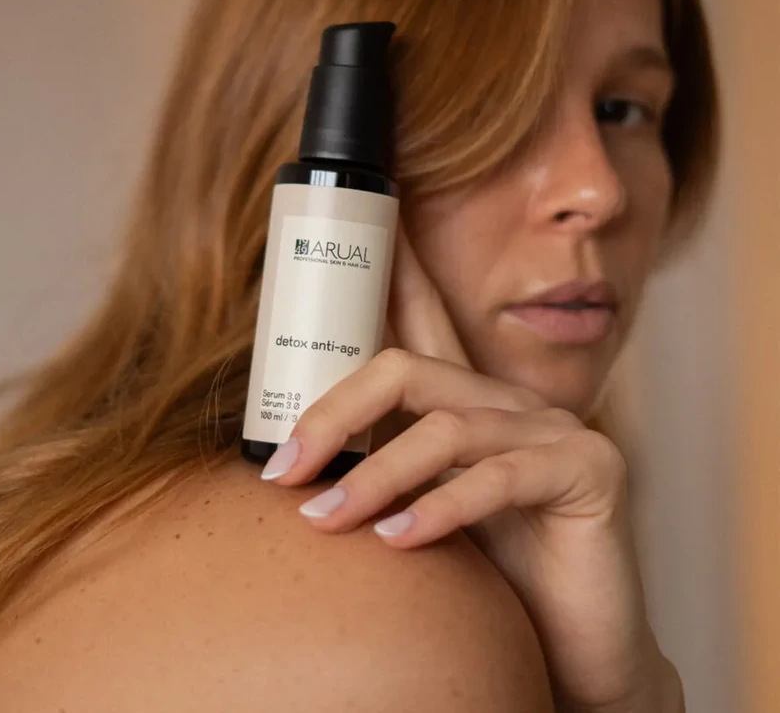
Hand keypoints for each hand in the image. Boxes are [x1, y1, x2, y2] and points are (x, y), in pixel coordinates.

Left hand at [261, 225, 682, 712]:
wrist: (571, 649)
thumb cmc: (489, 580)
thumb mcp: (418, 514)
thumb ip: (376, 475)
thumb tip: (282, 464)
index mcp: (468, 403)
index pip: (422, 321)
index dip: (396, 271)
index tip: (365, 225)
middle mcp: (511, 402)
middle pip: (408, 370)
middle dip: (335, 414)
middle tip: (282, 467)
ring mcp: (556, 429)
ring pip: (445, 428)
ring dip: (374, 476)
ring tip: (321, 519)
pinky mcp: (591, 471)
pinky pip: (501, 478)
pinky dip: (440, 509)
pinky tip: (396, 543)